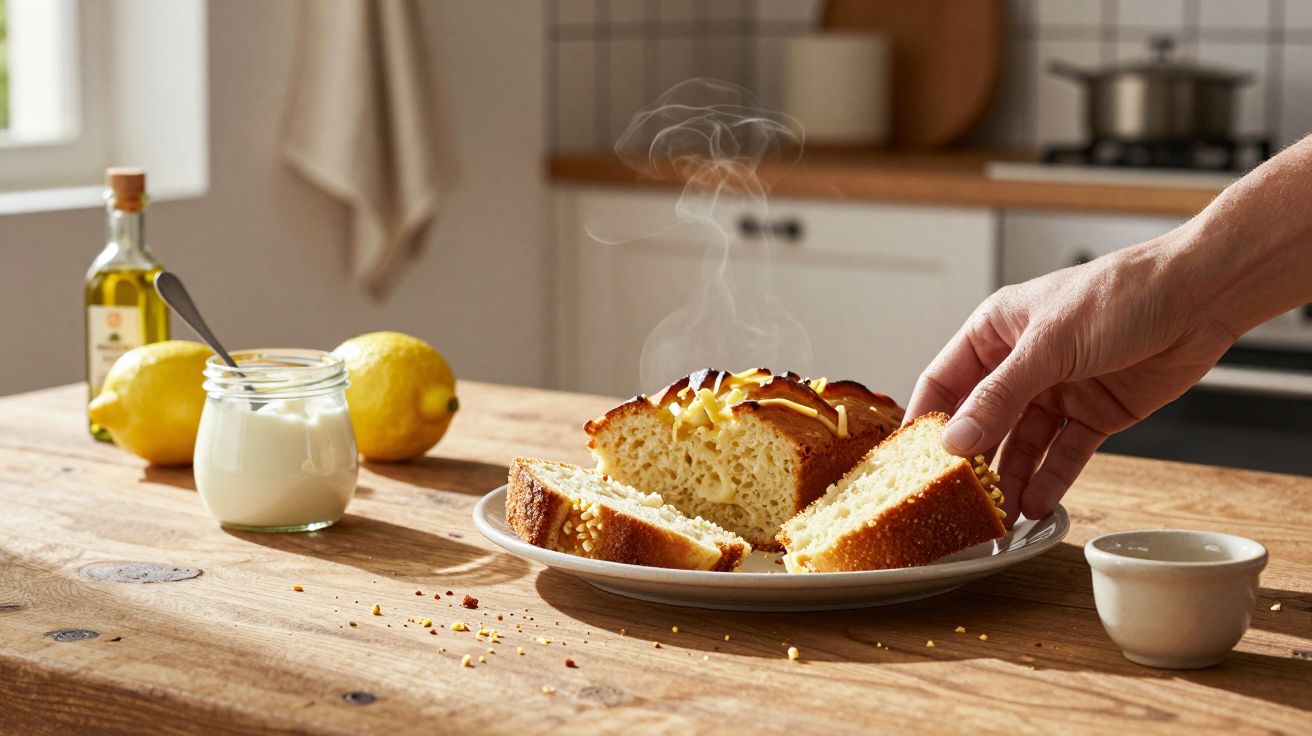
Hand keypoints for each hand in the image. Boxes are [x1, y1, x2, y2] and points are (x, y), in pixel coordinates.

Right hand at [905, 237, 1234, 525]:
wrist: (1201, 297)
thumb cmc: (1121, 294)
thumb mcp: (1049, 345)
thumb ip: (1000, 397)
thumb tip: (956, 441)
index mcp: (996, 331)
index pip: (944, 381)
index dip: (927, 420)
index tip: (910, 463)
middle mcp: (1021, 363)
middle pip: (982, 420)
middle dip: (972, 461)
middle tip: (958, 499)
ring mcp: (1058, 391)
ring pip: (1022, 444)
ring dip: (1010, 477)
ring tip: (999, 515)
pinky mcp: (1095, 415)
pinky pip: (1064, 454)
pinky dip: (1051, 479)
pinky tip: (1036, 503)